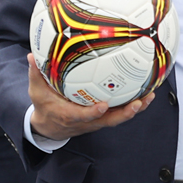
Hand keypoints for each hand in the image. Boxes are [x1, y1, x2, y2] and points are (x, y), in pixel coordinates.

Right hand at [27, 53, 153, 139]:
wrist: (50, 127)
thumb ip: (36, 74)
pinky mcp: (104, 118)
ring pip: (119, 118)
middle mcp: (87, 121)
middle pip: (109, 120)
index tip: (103, 105)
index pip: (83, 116)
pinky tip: (148, 92)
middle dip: (125, 114)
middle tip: (138, 103)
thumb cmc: (44, 106)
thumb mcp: (36, 91)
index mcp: (70, 115)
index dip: (93, 113)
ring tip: (151, 96)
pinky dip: (135, 104)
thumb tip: (31, 55)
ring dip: (136, 108)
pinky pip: (121, 112)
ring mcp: (98, 121)